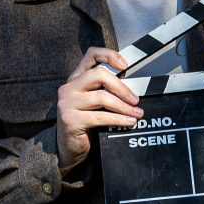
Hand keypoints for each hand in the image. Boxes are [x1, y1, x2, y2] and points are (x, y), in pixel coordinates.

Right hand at [56, 47, 141, 175]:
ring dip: (123, 106)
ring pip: (101, 97)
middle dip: (121, 87)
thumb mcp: (95, 104)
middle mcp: (68, 87)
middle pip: (98, 74)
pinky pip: (99, 116)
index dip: (109, 55)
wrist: (69, 148)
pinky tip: (129, 122)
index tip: (125, 66)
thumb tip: (134, 89)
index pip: (91, 55)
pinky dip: (118, 119)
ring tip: (136, 113)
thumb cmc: (86, 124)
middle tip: (135, 99)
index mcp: (76, 79)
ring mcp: (67, 103)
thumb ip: (106, 91)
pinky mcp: (69, 119)